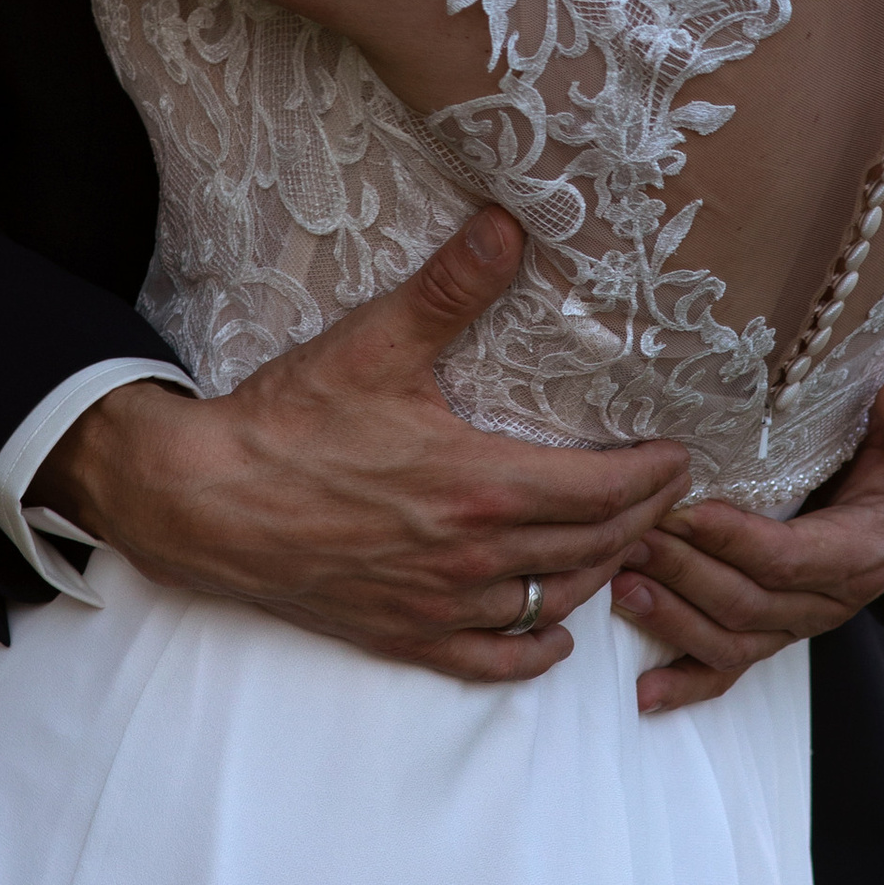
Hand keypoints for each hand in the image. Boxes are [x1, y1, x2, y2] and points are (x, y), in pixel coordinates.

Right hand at [31, 208, 692, 683]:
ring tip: (622, 542)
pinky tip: (555, 630)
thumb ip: (450, 288)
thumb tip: (508, 224)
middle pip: (593, 548)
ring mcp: (440, 605)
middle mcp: (473, 557)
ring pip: (552, 601)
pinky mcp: (404, 635)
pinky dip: (535, 648)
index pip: (605, 492)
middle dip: (643, 519)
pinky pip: (492, 660)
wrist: (204, 503)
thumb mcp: (375, 344)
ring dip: (599, 574)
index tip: (679, 456)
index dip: (655, 477)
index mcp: (481, 486)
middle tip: (668, 493)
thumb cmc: (288, 424)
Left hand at [612, 373, 883, 716]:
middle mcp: (831, 600)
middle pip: (748, 602)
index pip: (790, 558)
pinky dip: (688, 683)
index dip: (732, 540)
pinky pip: (732, 668)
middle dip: (683, 572)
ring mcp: (800, 621)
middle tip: (629, 536)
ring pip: (731, 640)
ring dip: (672, 618)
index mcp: (864, 551)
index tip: (679, 511)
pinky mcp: (777, 630)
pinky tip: (644, 691)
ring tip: (619, 583)